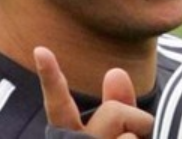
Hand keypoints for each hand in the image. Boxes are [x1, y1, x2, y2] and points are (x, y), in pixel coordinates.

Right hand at [34, 46, 153, 138]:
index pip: (59, 103)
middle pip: (113, 112)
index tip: (40, 49)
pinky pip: (131, 141)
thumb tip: (114, 71)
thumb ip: (119, 103)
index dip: (50, 76)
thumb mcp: (124, 129)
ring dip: (141, 137)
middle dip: (133, 119)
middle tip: (133, 137)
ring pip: (128, 132)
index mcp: (69, 136)